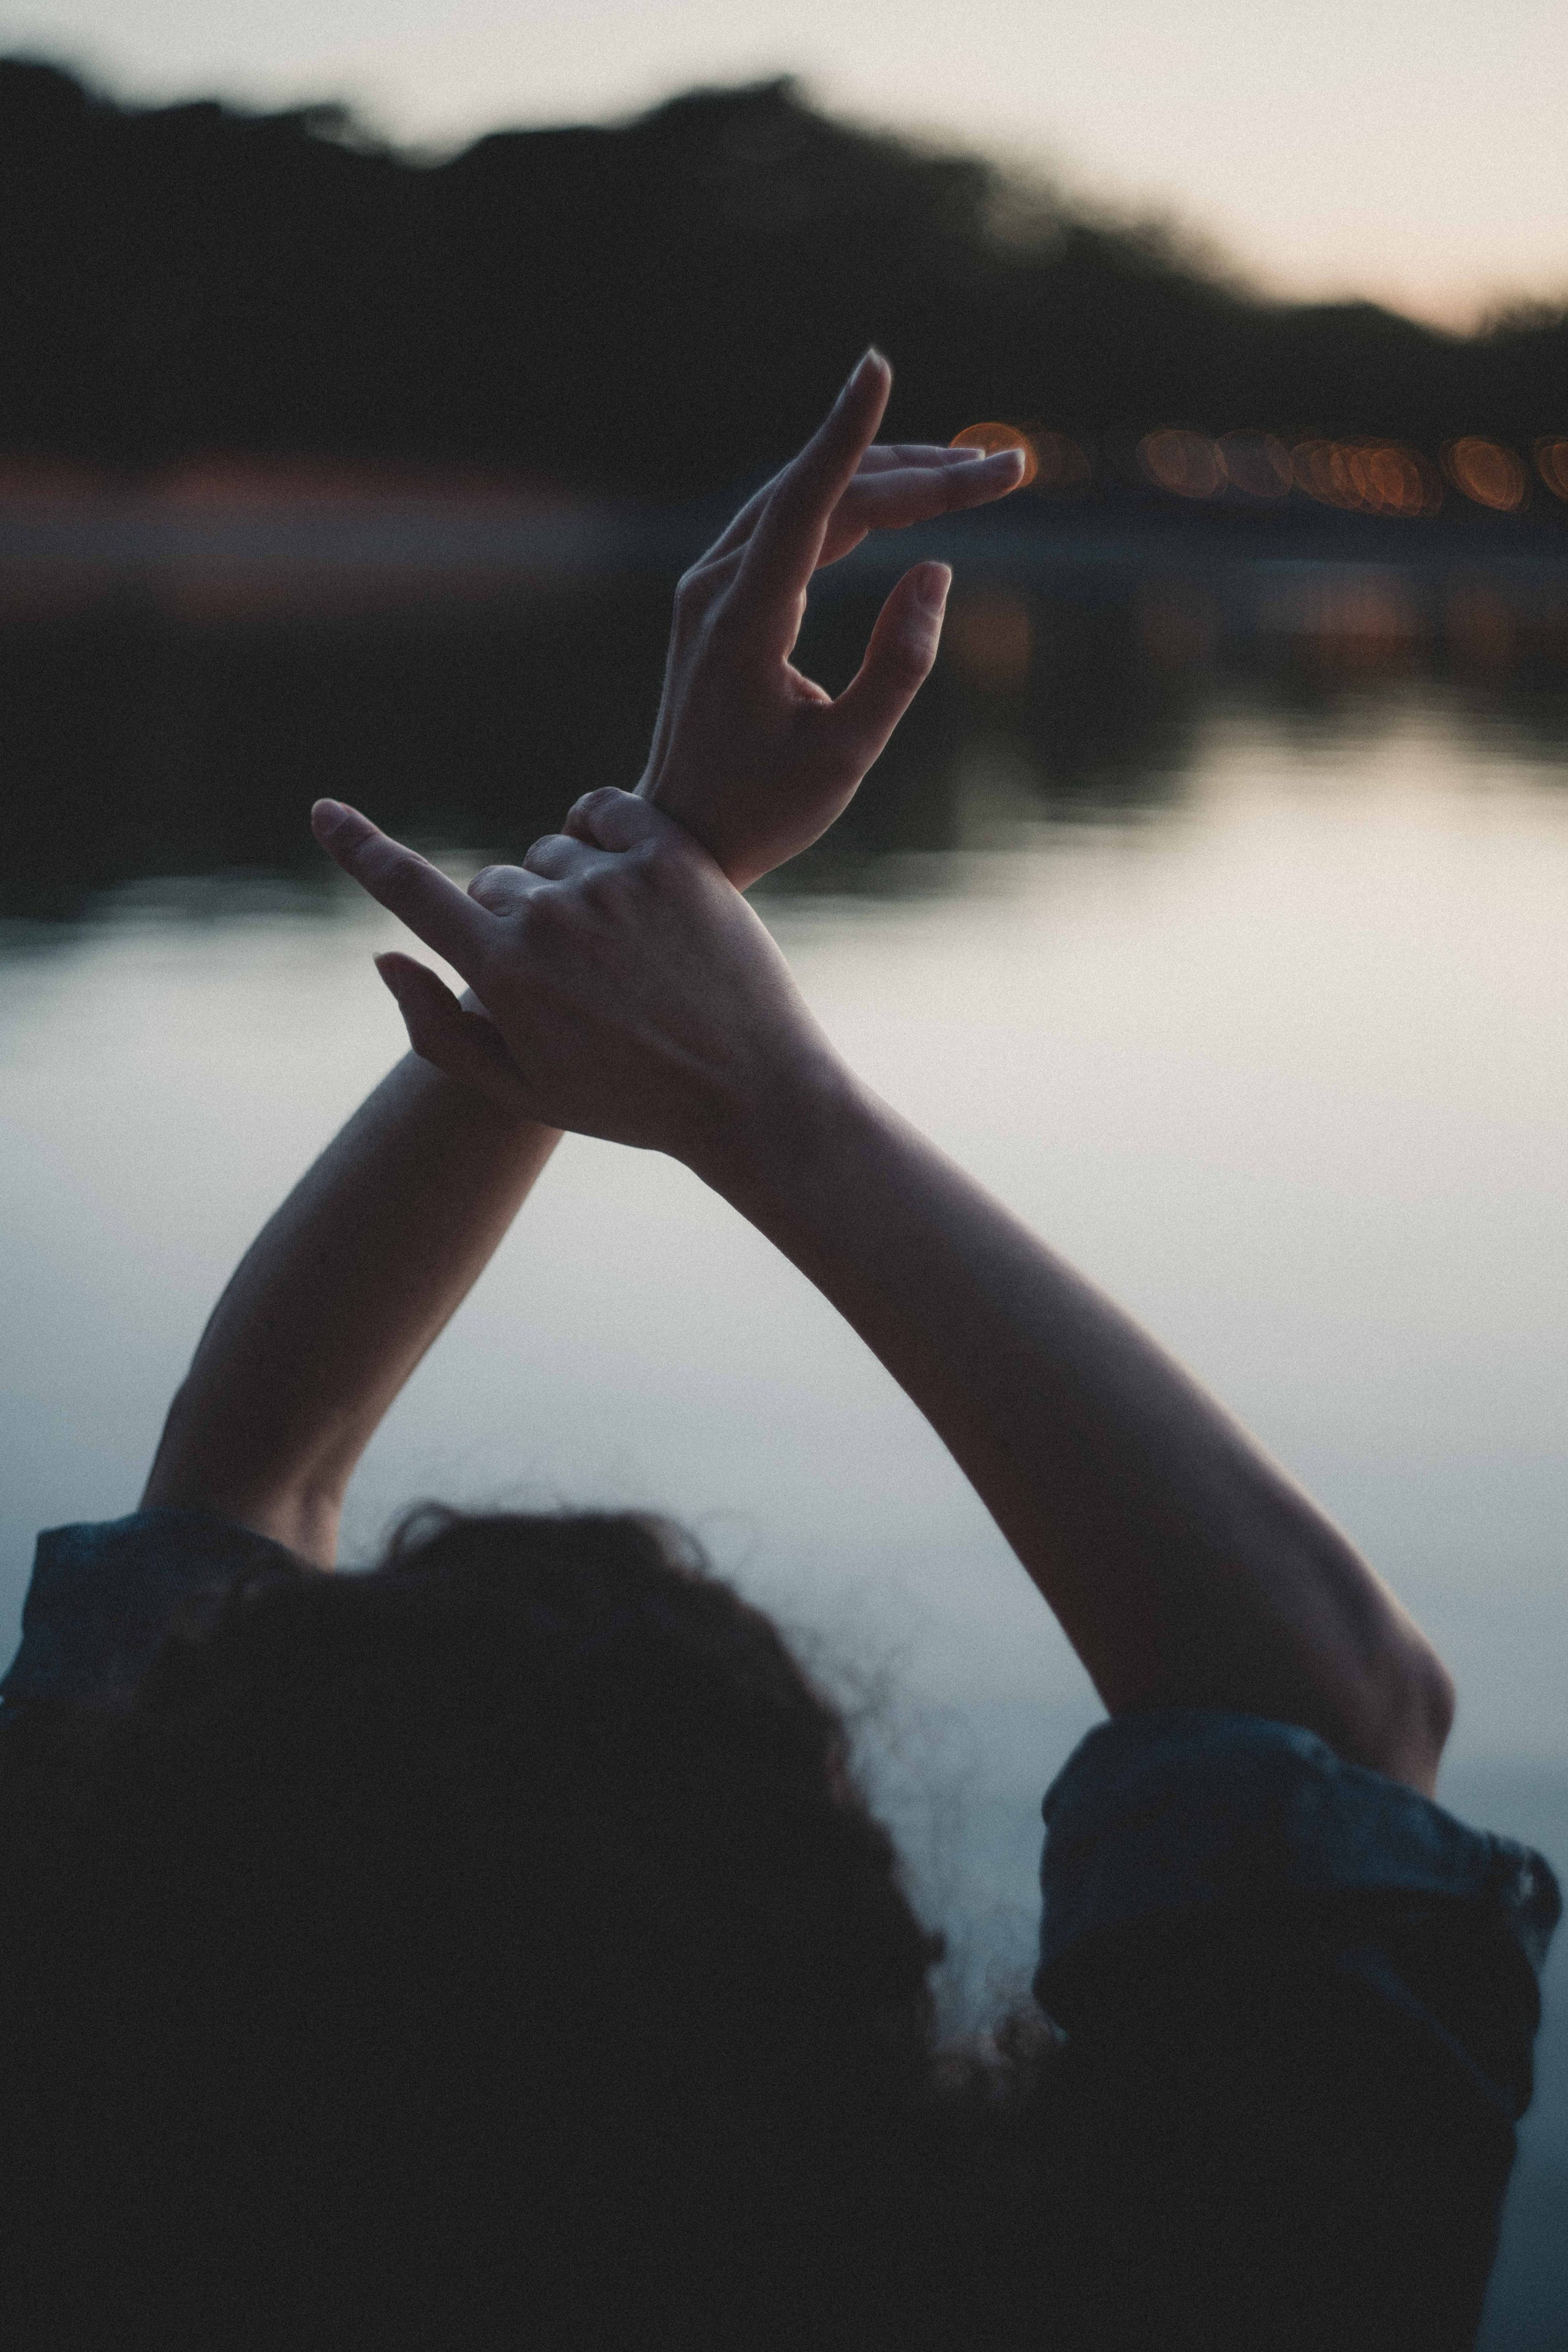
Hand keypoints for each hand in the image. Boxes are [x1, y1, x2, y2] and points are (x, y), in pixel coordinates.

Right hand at [310, 790, 839, 1163]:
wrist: (752, 1093)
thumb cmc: (632, 1102)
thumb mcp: (524, 1092)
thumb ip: (439, 1031)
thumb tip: (383, 958)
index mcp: (503, 974)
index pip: (409, 892)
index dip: (360, 850)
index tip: (322, 811)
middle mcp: (549, 917)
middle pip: (494, 886)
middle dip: (516, 925)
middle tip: (581, 985)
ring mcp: (613, 881)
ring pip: (550, 855)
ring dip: (569, 888)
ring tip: (625, 953)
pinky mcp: (673, 856)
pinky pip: (604, 810)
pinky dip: (605, 833)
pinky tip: (631, 880)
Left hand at [638, 349, 1025, 887]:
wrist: (680, 835)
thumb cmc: (762, 809)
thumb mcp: (845, 757)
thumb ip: (899, 667)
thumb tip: (936, 572)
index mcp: (743, 622)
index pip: (803, 503)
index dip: (847, 433)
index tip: (878, 366)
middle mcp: (717, 586)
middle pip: (823, 494)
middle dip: (920, 473)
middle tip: (1011, 468)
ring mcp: (713, 585)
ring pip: (808, 500)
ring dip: (892, 480)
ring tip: (977, 477)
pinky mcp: (723, 595)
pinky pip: (793, 524)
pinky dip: (854, 504)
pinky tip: (908, 500)